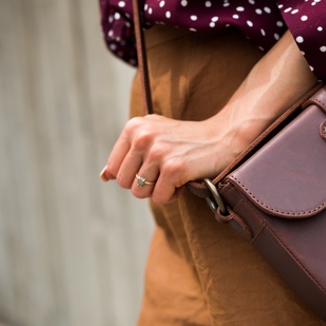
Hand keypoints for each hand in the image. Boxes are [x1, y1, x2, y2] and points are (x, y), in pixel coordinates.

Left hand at [101, 112, 246, 203]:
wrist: (222, 138)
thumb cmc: (186, 140)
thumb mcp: (152, 135)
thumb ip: (127, 153)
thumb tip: (104, 177)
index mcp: (133, 127)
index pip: (114, 169)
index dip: (132, 175)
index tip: (151, 167)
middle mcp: (142, 137)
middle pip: (125, 183)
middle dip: (144, 185)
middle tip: (164, 173)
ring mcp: (157, 152)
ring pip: (140, 193)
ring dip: (159, 190)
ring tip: (174, 175)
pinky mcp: (173, 168)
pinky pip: (159, 198)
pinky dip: (173, 195)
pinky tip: (184, 179)